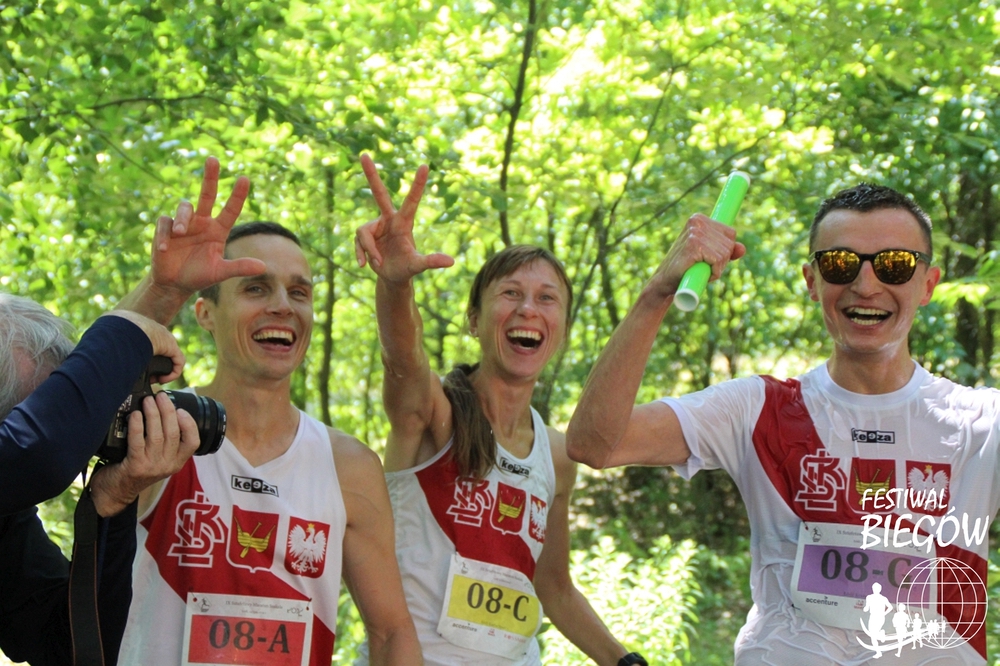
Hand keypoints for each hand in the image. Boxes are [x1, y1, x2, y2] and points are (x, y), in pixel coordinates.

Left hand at [89, 392, 199, 516]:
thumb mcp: (158, 459)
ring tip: (148, 401)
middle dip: (167, 411)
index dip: (189, 424)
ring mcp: (152, 467)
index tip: (181, 409)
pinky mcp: (136, 466)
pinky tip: (135, 415)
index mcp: (177, 462)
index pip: (193, 442)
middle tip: (160, 396)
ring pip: (157, 435)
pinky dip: (137, 426)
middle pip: (173, 433)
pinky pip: (138, 442)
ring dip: (153, 414)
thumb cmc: (135, 469)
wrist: (115, 493)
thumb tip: (165, 410)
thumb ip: (165, 441)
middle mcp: (167, 465)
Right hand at [99, 310, 184, 382]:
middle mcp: (152, 333)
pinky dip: (172, 373)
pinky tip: (163, 379)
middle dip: (151, 367)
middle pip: (156, 352)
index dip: (139, 359)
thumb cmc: (112, 334)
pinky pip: (178, 362)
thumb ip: (105, 350)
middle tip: (144, 379)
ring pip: (167, 358)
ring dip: (161, 371)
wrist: (127, 328)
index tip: (134, 370)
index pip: (142, 345)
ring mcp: (163, 339)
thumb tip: (91, 363)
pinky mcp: (172, 346)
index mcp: (137, 330)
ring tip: (154, 380)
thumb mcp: (107, 341)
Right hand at [151, 156, 265, 294]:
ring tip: (179, 231)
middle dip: (210, 177)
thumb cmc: (199, 275)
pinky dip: (164, 234)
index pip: (230, 210)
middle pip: (207, 194)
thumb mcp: (220, 272)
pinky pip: (165, 223)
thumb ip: (239, 267)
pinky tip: (164, 248)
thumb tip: (263, 267)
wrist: (174, 284)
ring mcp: (183, 224)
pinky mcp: (165, 229)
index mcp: (217, 230)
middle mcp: (202, 222)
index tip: (245, 178)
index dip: (237, 195)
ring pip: (184, 207)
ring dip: (182, 218)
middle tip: (213, 159)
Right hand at [354, 153, 453, 283]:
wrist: (391, 276)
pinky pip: (358, 242)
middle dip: (371, 175)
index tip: (425, 165)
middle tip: (364, 155)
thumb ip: (431, 261)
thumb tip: (452, 262)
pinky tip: (363, 265)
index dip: (418, 184)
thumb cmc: (407, 268)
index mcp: (403, 223)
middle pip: (379, 194)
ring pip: (364, 234)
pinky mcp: (364, 234)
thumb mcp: (417, 265)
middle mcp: (388, 220)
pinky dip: (361, 254)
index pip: (411, 200)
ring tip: (378, 262)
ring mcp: (374, 226)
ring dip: (370, 251)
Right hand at [647, 213, 745, 298]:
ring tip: (699, 269)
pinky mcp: (693, 245)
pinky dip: (713, 272)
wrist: (665, 282)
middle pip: (729, 244)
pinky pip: (718, 260)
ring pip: (725, 253)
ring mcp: (694, 232)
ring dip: (717, 268)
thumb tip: (742, 249)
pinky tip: (700, 272)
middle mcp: (697, 221)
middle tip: (702, 265)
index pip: (730, 233)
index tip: (707, 257)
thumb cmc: (688, 268)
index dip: (724, 250)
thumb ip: (727, 250)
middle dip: (721, 260)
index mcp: (699, 219)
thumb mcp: (710, 256)